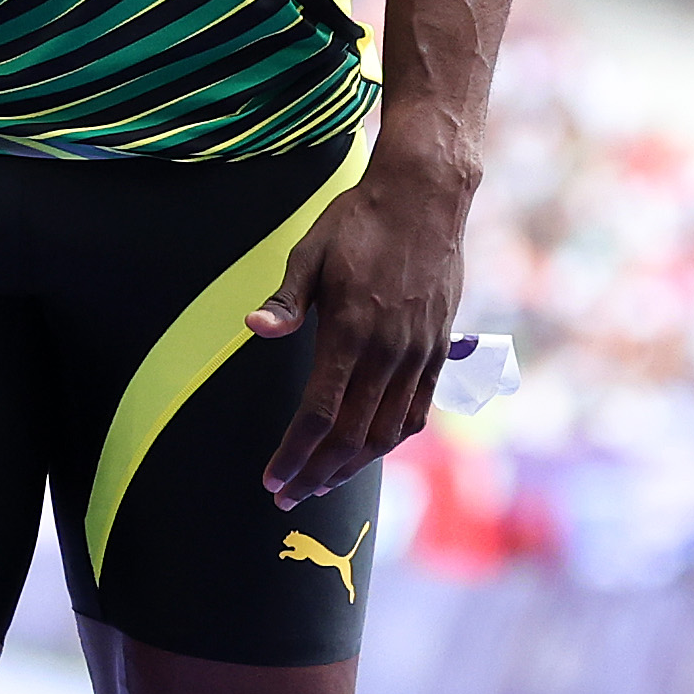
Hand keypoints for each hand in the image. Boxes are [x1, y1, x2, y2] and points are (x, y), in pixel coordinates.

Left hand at [245, 152, 468, 511]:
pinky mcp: (440, 348)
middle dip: (316, 473)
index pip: (320, 413)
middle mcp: (389, 350)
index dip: (295, 454)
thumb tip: (253, 330)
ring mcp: (419, 352)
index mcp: (351, 329)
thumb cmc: (359, 221)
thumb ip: (285, 301)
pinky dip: (391, 440)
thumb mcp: (310, 252)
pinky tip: (368, 452)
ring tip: (323, 484)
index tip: (273, 479)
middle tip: (287, 498)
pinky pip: (417, 410)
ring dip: (352, 466)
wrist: (427, 195)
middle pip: (352, 435)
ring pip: (387, 432)